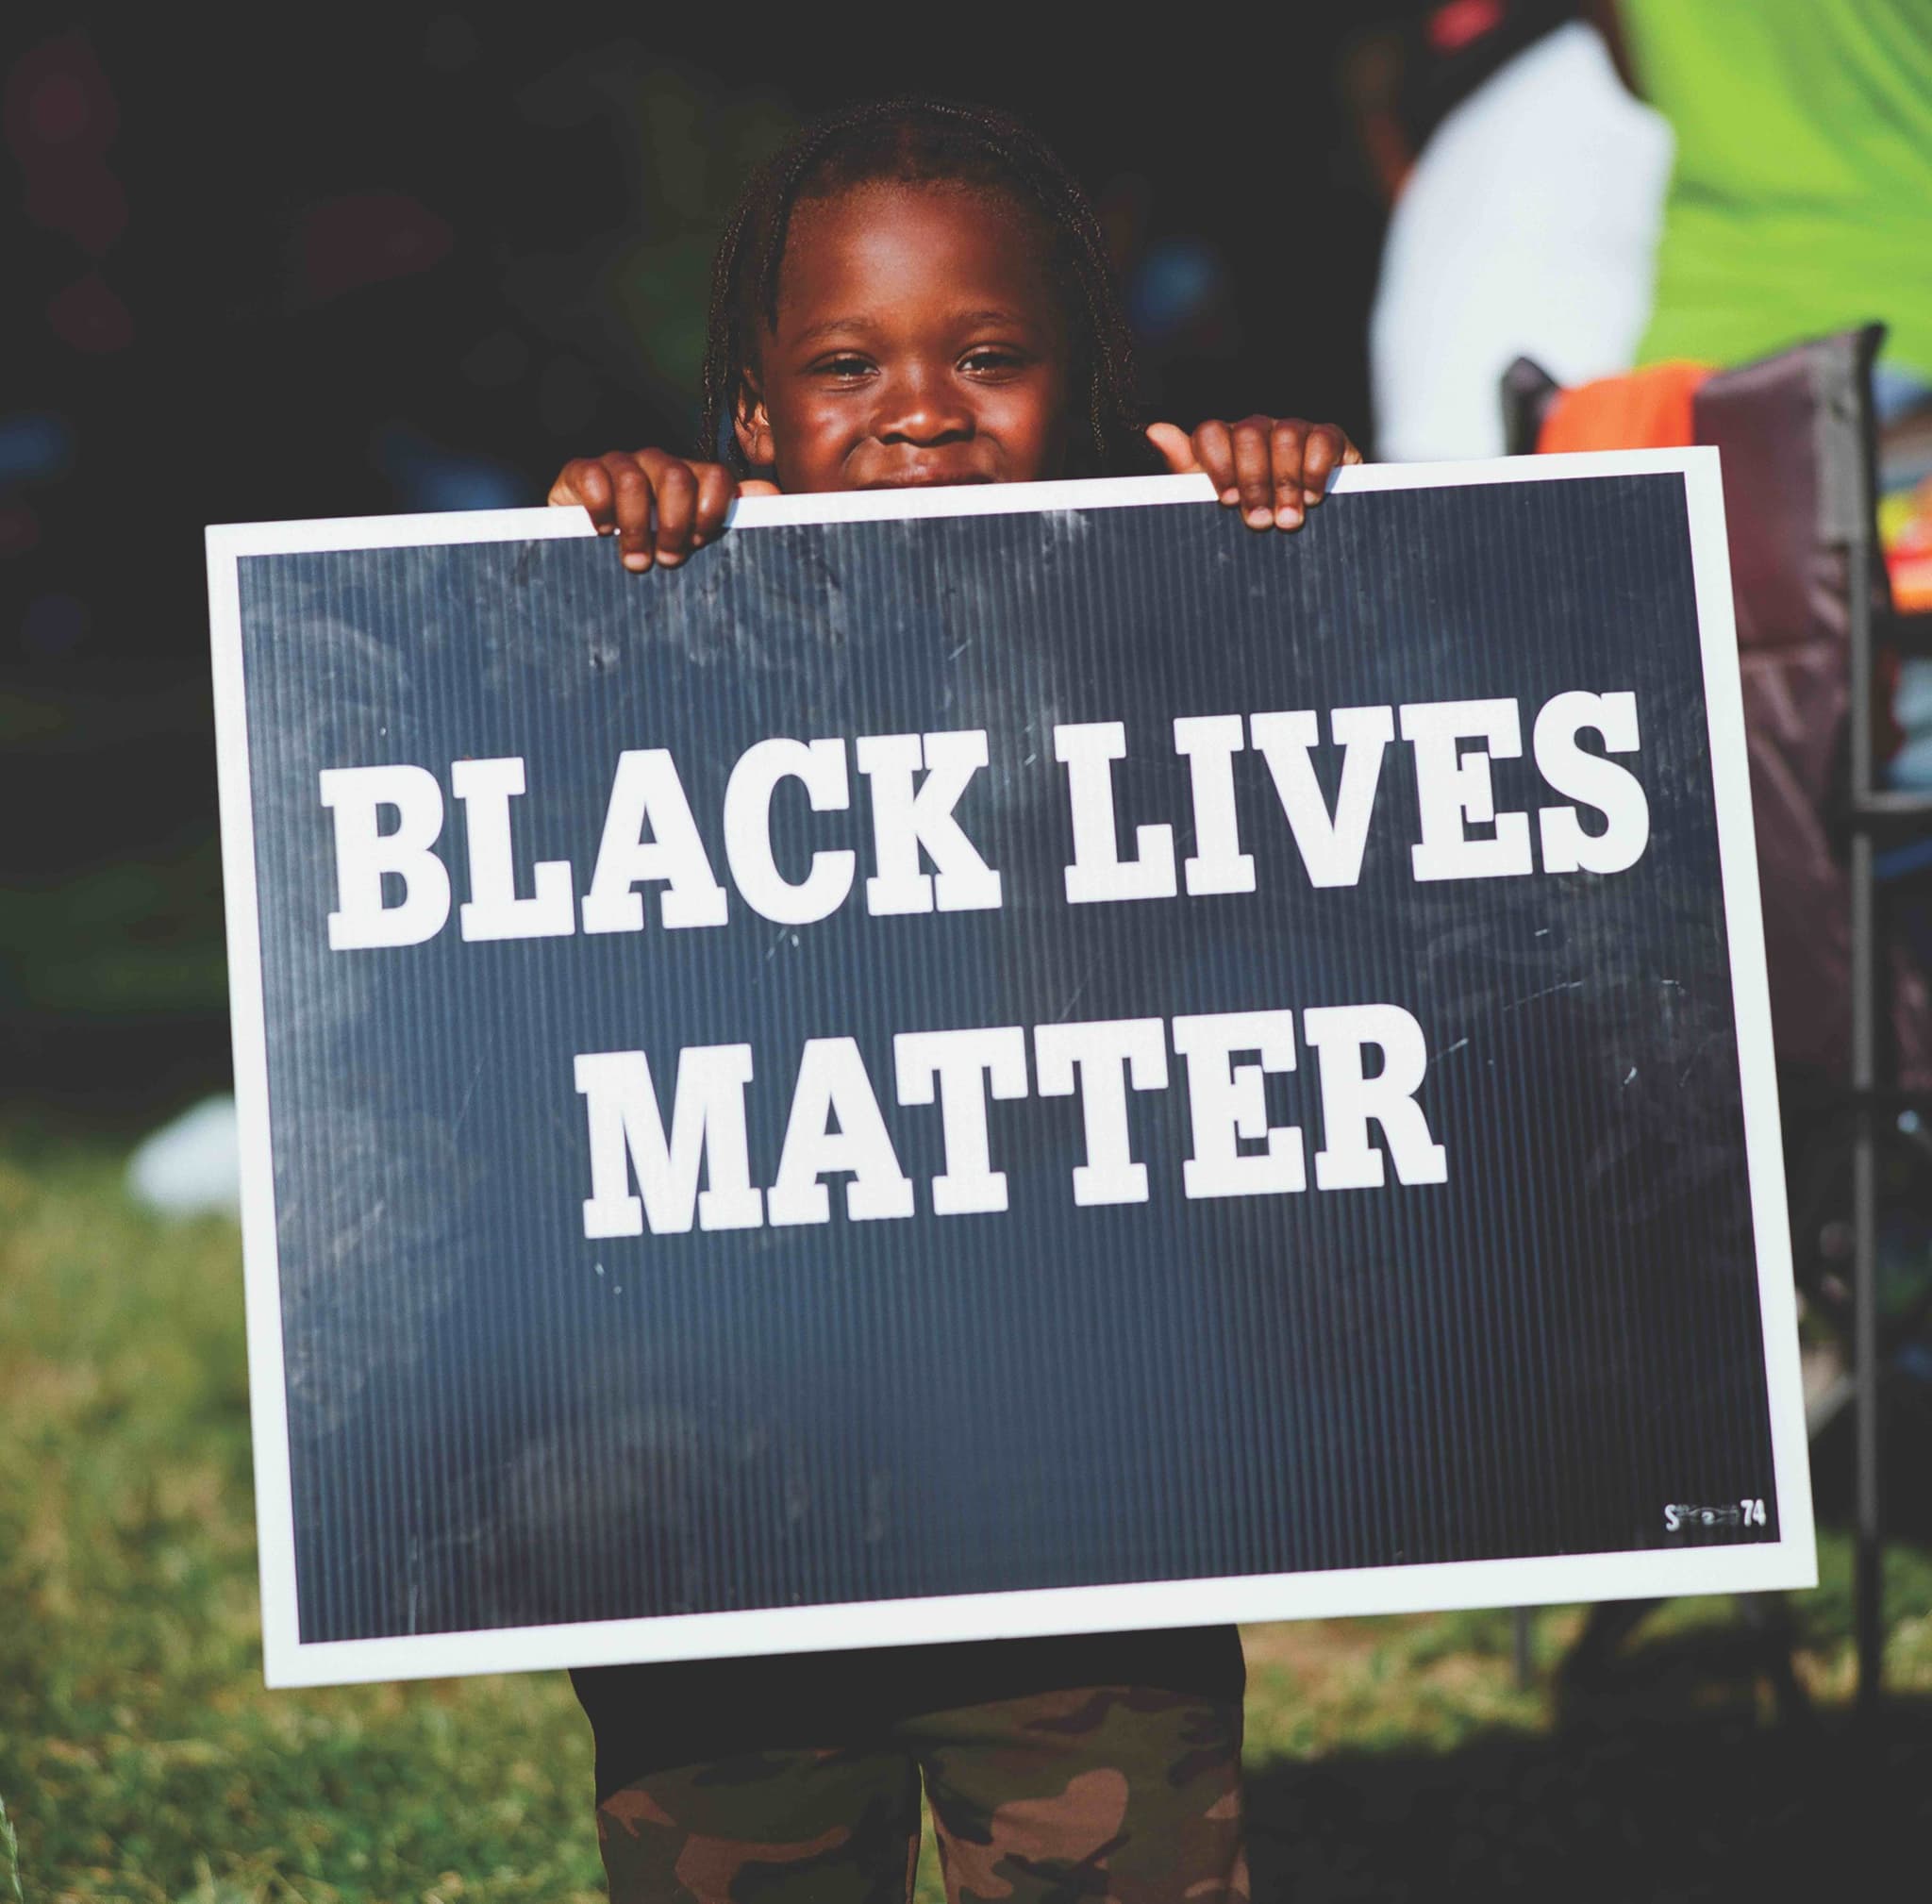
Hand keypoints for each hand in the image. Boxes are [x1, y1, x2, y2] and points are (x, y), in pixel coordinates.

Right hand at [546, 450, 779, 570]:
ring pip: (633, 480)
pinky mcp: (581, 471)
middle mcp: (658, 465)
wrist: (584, 546)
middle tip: (669, 560)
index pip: (715, 477)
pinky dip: (600, 508)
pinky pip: (594, 477)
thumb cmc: (650, 549)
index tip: (700, 543)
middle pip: (677, 476)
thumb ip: (728, 519)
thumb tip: (773, 495)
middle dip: (675, 523)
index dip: (711, 511)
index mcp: (691, 480)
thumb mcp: (691, 540)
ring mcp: (619, 465)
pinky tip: (601, 532)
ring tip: (636, 562)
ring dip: (636, 528)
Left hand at [1146, 416, 1361, 530]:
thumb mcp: (1211, 503)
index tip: (1227, 501)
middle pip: (1250, 434)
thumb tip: (1155, 429)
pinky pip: (1323, 439)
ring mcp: (1293, 430)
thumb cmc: (1249, 517)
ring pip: (1286, 435)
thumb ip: (1184, 469)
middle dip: (1254, 481)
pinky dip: (1316, 470)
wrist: (1304, 533)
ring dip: (1286, 483)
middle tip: (1260, 522)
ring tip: (1288, 521)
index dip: (1219, 465)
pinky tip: (1313, 499)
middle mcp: (1257, 430)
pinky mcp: (1329, 438)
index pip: (1211, 432)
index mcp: (1224, 443)